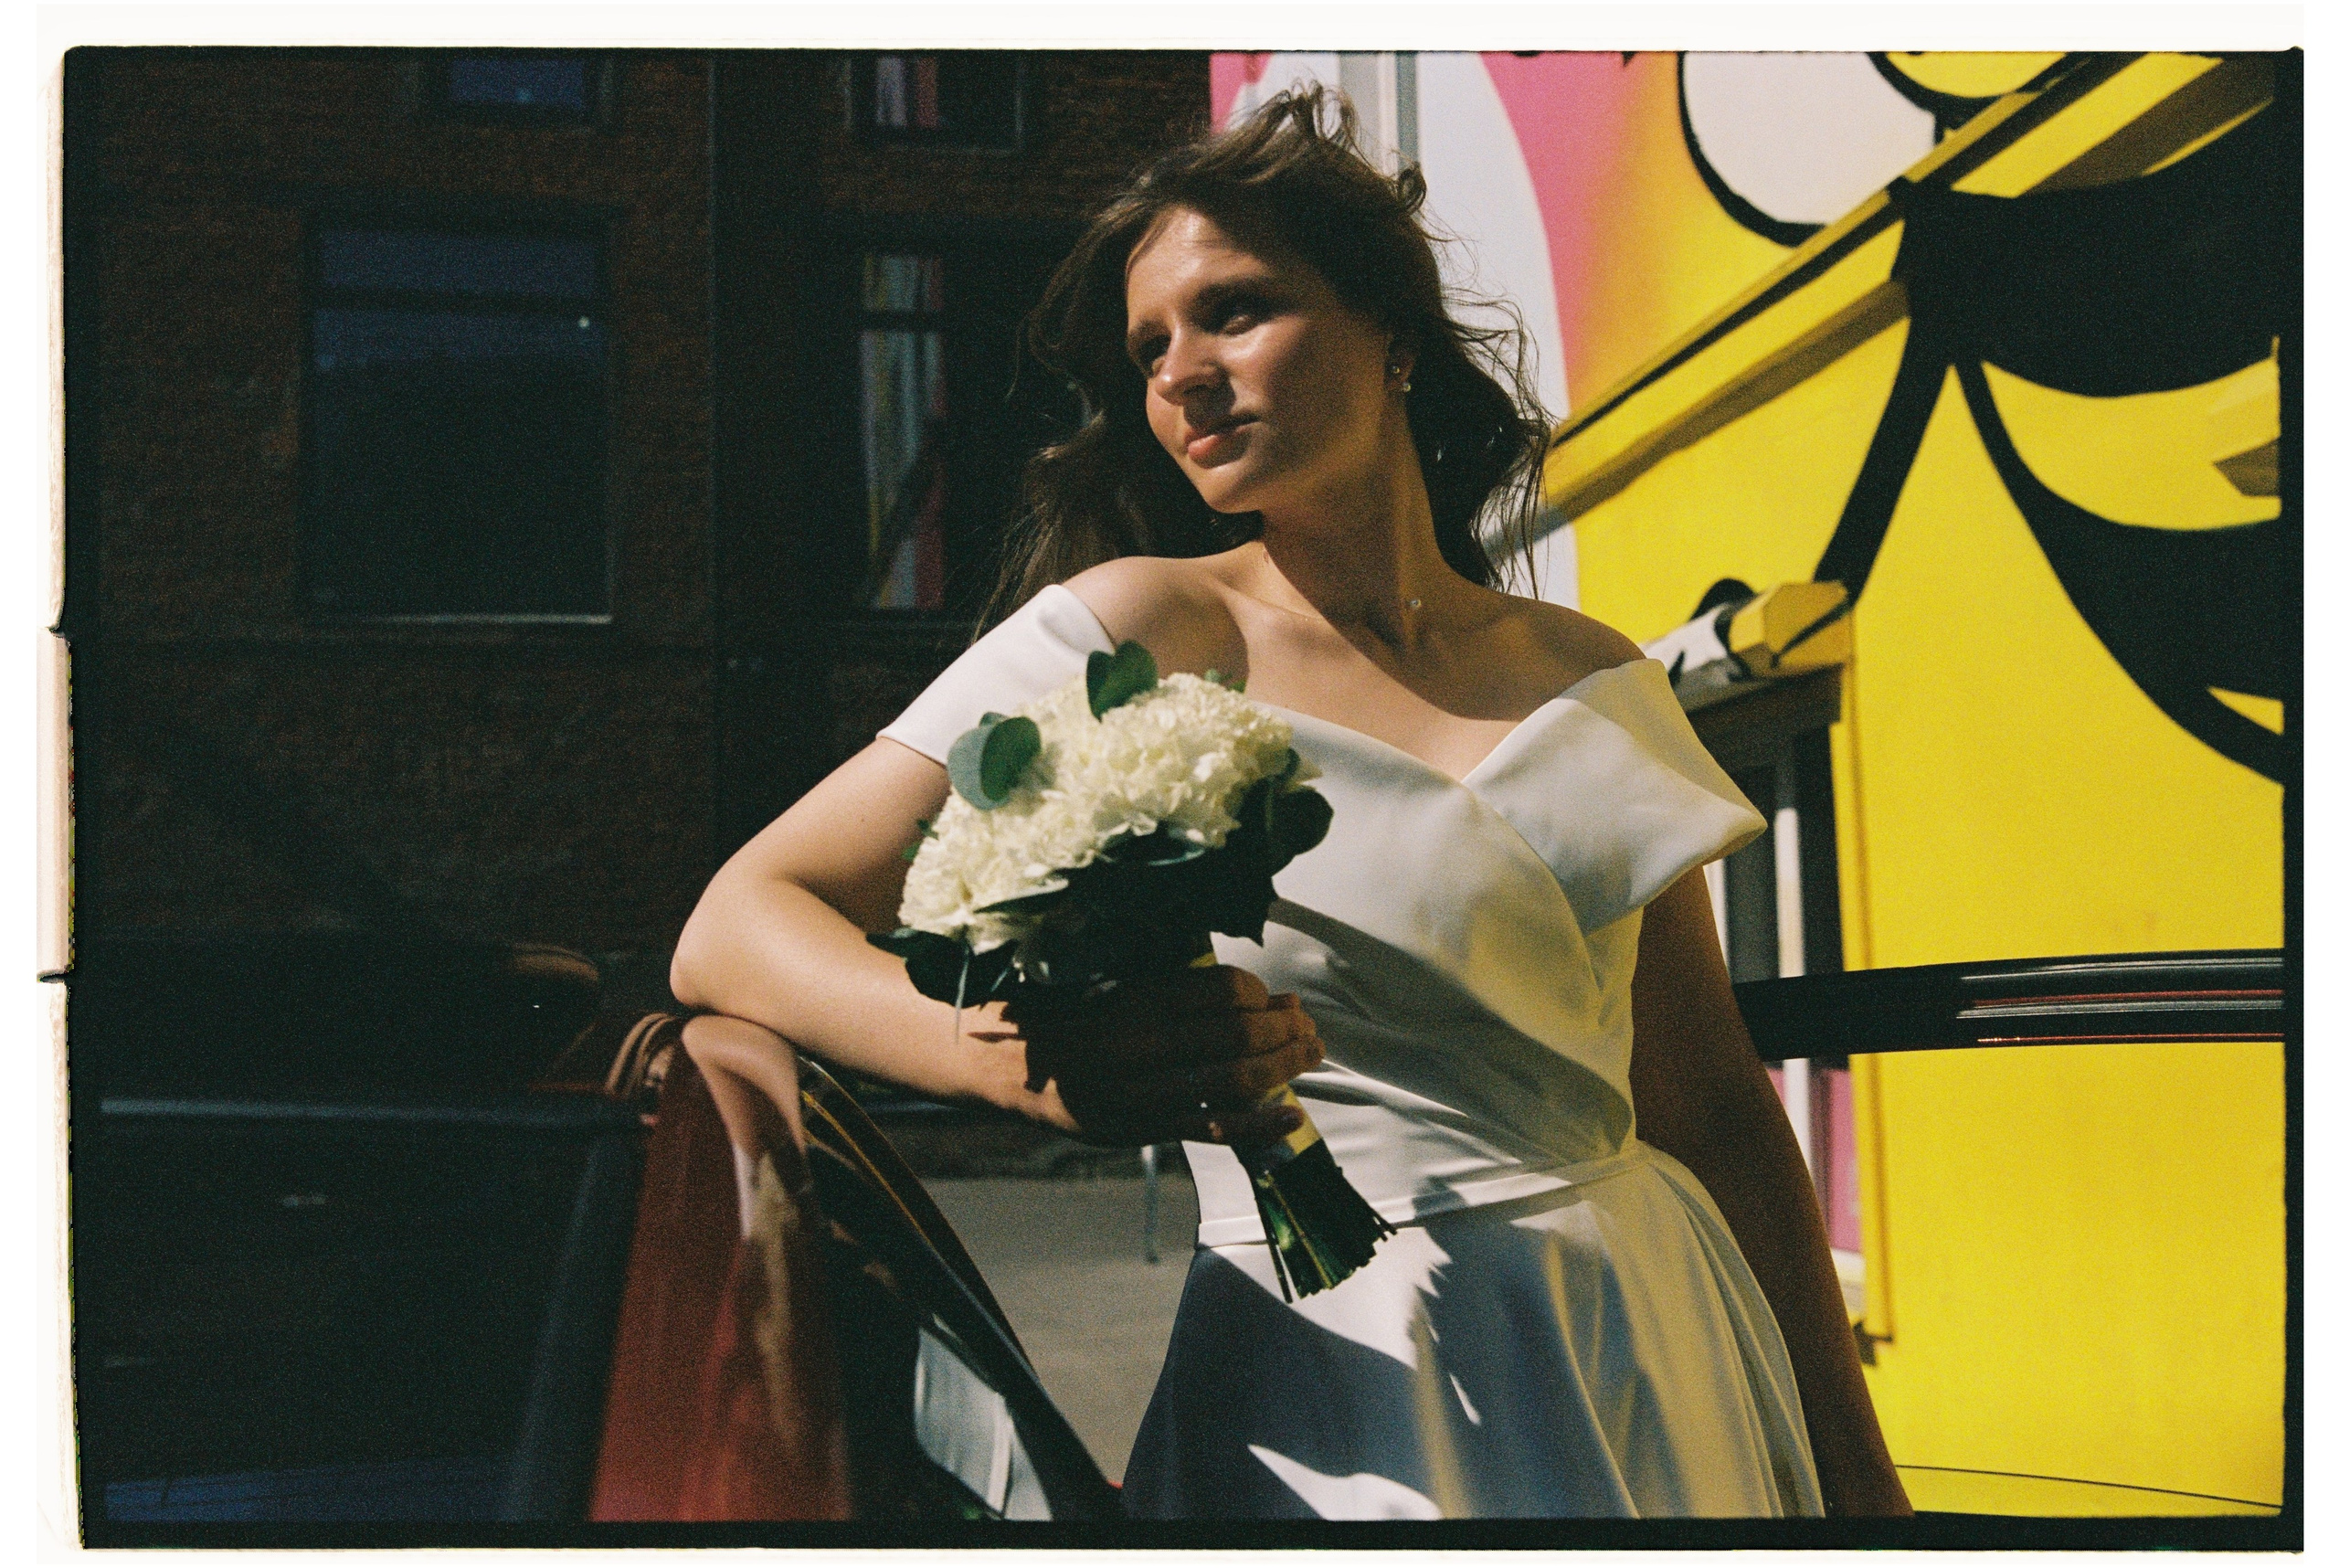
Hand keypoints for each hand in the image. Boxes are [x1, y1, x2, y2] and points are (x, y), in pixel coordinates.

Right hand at [980, 965, 1323, 1146]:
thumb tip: (1265, 996)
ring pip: (1230, 1080)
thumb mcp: (1129, 990)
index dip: (1260, 994)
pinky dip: (1259, 1124)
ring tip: (1310, 1056)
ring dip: (1282, 1068)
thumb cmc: (1085, 1021)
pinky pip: (1211, 1128)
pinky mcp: (1143, 1128)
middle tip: (1310, 1029)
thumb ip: (1189, 993)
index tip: (1276, 999)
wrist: (1019, 1070)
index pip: (1220, 990)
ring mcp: (1142, 1090)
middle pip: (1235, 1034)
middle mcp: (1140, 1042)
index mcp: (1137, 999)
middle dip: (1284, 1031)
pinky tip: (1292, 1115)